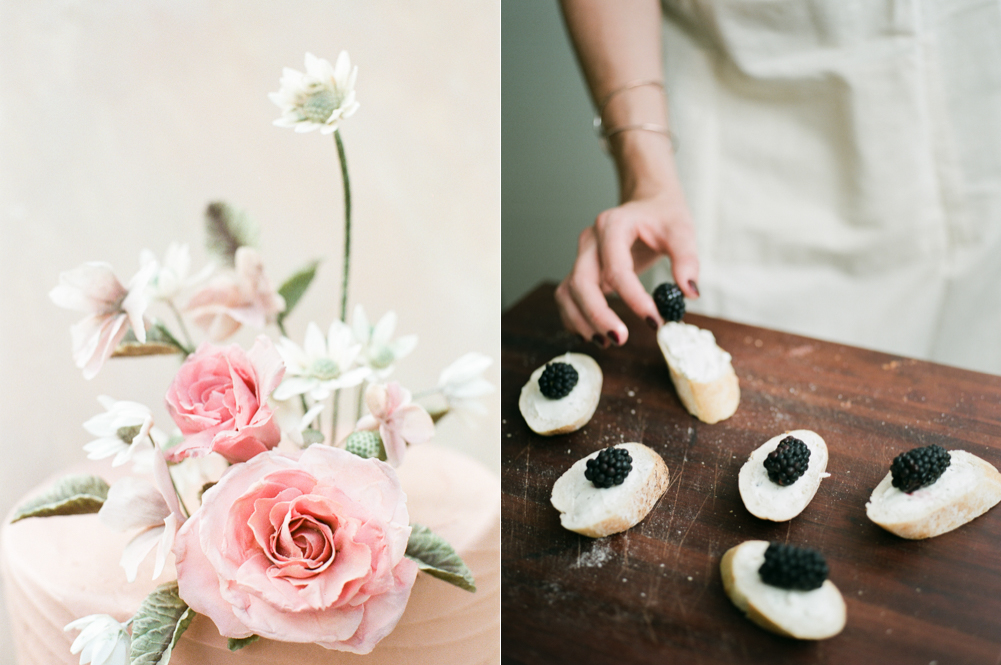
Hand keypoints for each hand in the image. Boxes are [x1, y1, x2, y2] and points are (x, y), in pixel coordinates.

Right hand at [555, 188, 698, 346]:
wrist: (647, 203)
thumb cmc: (663, 216)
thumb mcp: (681, 231)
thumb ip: (686, 260)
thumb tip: (689, 293)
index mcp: (613, 226)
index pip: (616, 268)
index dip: (633, 298)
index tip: (654, 320)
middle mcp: (590, 241)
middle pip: (581, 282)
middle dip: (598, 314)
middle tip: (620, 338)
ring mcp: (582, 256)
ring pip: (568, 292)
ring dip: (583, 321)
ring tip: (607, 342)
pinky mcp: (581, 270)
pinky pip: (568, 297)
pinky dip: (576, 319)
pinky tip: (595, 335)